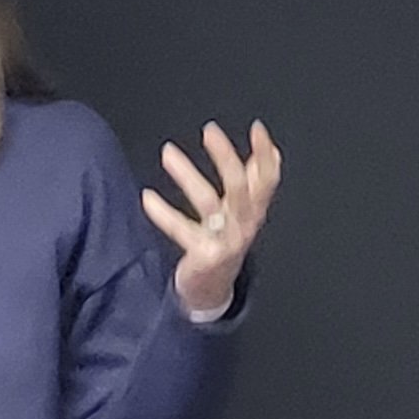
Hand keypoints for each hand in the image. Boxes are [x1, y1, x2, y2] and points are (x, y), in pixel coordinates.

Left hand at [142, 119, 281, 319]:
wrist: (211, 289)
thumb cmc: (225, 242)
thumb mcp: (244, 212)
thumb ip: (256, 182)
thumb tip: (270, 151)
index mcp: (254, 211)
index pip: (267, 180)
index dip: (265, 154)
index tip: (258, 128)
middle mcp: (243, 224)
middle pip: (239, 187)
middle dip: (226, 157)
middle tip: (210, 131)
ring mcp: (225, 241)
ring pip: (208, 204)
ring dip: (188, 175)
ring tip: (168, 153)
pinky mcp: (205, 256)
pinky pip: (182, 230)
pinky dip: (164, 214)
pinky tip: (148, 197)